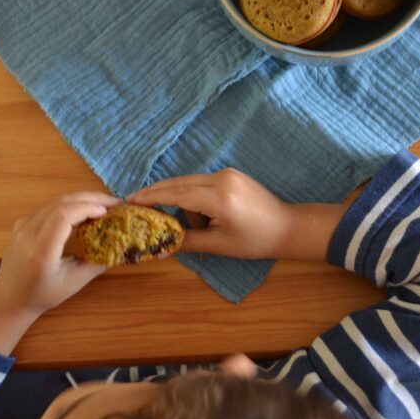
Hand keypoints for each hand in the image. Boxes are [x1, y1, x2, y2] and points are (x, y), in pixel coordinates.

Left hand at [0, 192, 121, 318]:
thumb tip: (121, 248)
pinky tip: (83, 210)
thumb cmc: (42, 295)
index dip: (86, 208)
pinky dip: (69, 205)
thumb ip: (97, 264)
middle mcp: (27, 233)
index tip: (107, 211)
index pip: (63, 216)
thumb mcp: (73, 283)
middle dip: (90, 198)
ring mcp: (22, 226)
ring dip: (81, 199)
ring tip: (103, 205)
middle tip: (113, 202)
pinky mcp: (22, 223)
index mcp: (40, 251)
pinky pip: (48, 207)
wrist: (9, 299)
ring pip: (55, 201)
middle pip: (60, 203)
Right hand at [128, 170, 345, 261]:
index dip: (152, 196)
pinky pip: (203, 183)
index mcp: (218, 196)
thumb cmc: (255, 240)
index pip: (176, 192)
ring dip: (179, 199)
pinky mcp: (231, 175)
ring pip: (190, 183)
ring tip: (179, 220)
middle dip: (157, 192)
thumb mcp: (219, 245)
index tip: (131, 200)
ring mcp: (227, 174)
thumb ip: (188, 240)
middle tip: (135, 201)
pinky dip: (193, 196)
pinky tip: (194, 214)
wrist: (288, 227)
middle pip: (179, 182)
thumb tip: (162, 244)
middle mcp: (220, 178)